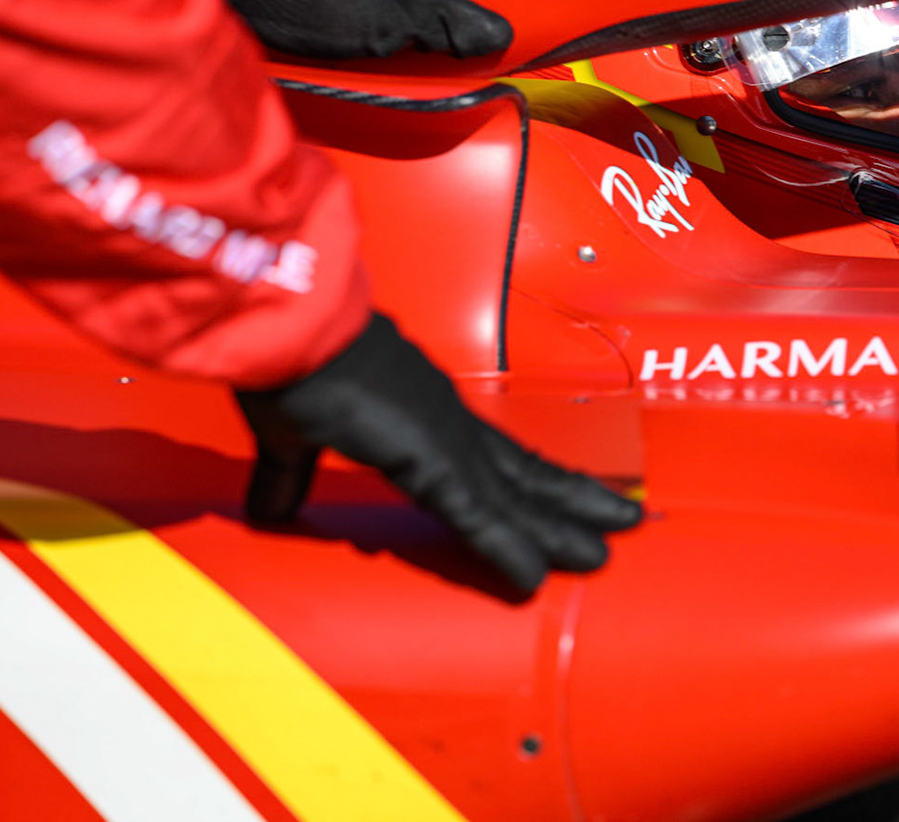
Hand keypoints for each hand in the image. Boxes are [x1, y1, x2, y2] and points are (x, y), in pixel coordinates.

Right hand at [235, 313, 641, 591]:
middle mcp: (447, 418)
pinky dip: (507, 548)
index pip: (494, 457)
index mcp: (421, 411)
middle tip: (622, 522)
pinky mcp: (429, 455)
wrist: (282, 323)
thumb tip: (276, 511)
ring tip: (603, 555)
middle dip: (573, 502)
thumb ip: (290, 476)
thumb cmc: (287, 361)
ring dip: (559, 527)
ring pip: (517, 494)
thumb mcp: (291, 434)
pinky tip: (534, 575)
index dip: (533, 484)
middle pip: (525, 472)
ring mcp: (445, 435)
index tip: (566, 502)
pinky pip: (478, 514)